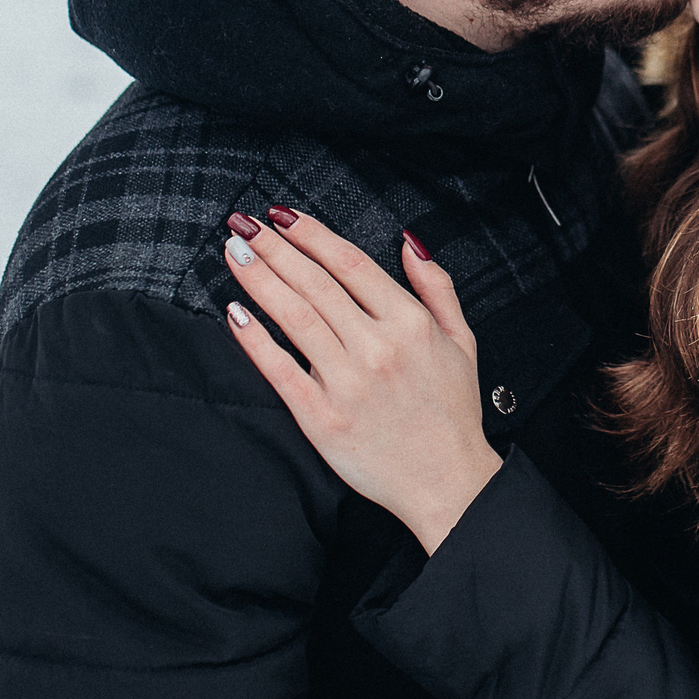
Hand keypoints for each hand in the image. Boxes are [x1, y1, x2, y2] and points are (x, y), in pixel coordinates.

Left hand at [220, 209, 498, 552]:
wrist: (447, 483)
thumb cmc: (453, 412)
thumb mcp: (462, 340)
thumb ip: (436, 288)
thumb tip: (408, 243)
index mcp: (410, 324)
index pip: (350, 264)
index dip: (312, 234)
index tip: (283, 215)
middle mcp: (377, 348)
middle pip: (315, 283)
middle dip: (275, 247)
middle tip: (244, 223)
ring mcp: (347, 383)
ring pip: (294, 316)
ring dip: (260, 278)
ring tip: (236, 252)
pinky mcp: (321, 417)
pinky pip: (280, 369)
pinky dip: (255, 339)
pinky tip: (236, 312)